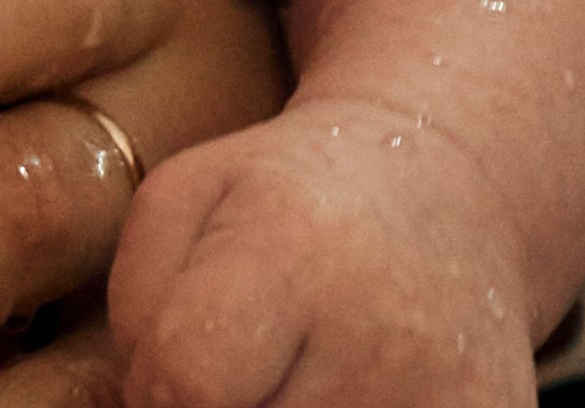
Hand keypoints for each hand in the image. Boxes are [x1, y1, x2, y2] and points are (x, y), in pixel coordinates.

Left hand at [110, 98, 536, 407]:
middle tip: (240, 362)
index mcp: (289, 253)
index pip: (188, 379)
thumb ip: (136, 303)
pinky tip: (344, 392)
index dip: (155, 387)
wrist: (441, 201)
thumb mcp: (183, 197)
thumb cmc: (284, 199)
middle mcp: (382, 336)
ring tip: (291, 375)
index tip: (167, 367)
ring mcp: (447, 402)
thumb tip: (141, 400)